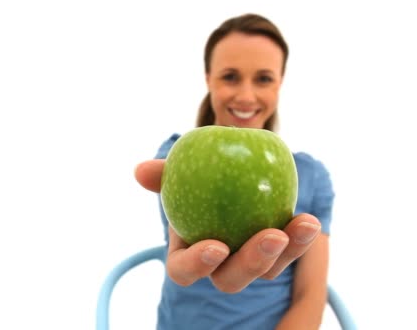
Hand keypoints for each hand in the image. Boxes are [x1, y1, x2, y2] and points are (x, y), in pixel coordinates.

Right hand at [135, 159, 321, 292]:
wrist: (227, 173)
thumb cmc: (195, 175)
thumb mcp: (178, 171)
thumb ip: (162, 173)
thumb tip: (140, 170)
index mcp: (187, 254)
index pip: (184, 271)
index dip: (197, 265)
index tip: (216, 245)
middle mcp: (219, 265)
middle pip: (231, 279)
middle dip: (251, 264)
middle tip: (271, 237)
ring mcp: (250, 262)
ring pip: (266, 270)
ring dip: (287, 251)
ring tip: (303, 224)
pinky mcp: (277, 252)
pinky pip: (290, 250)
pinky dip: (301, 237)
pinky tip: (308, 219)